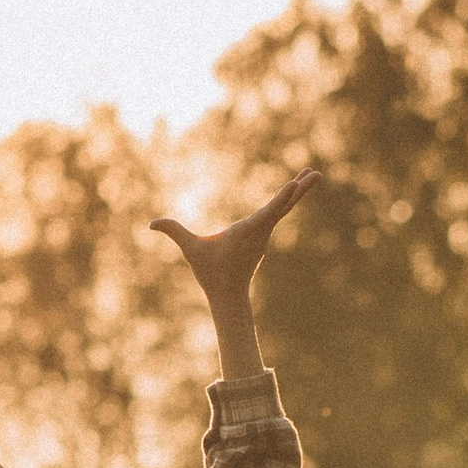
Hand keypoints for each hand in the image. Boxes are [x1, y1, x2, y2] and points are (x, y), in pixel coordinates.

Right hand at [148, 173, 314, 377]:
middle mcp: (261, 230)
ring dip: (299, 189)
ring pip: (285, 206)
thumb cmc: (211, 272)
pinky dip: (289, 197)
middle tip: (317, 173)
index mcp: (247, 232)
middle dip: (301, 189)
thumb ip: (174, 232)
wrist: (228, 294)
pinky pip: (280, 210)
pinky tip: (297, 188)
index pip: (268, 212)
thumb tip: (150, 224)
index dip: (281, 199)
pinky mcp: (264, 233)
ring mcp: (265, 232)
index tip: (295, 186)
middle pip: (284, 205)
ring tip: (313, 173)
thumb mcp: (191, 251)